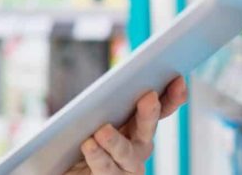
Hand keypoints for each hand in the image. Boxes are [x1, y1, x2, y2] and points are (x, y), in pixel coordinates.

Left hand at [65, 76, 187, 173]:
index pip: (160, 109)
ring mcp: (126, 166)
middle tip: (149, 97)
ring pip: (126, 154)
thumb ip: (103, 98)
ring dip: (116, 142)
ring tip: (102, 131)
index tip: (178, 79)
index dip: (171, 96)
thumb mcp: (90, 111)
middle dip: (149, 114)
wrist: (63, 166)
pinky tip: (89, 144)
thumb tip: (112, 77)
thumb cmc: (78, 134)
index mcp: (137, 124)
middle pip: (147, 130)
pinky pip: (106, 169)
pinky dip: (98, 156)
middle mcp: (137, 146)